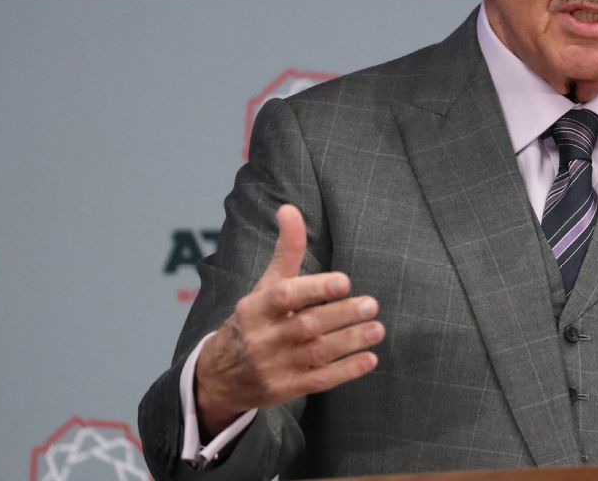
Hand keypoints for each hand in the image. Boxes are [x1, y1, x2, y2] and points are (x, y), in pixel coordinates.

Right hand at [194, 204, 383, 435]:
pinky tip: (370, 359)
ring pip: (316, 354)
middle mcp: (262, 338)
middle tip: (372, 304)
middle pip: (306, 326)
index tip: (345, 281)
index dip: (316, 288)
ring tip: (378, 329)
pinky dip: (346, 371)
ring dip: (350, 341)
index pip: (285, 296)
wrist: (219, 377)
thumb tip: (290, 208)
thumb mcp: (264, 286)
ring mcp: (273, 367)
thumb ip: (286, 251)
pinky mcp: (285, 390)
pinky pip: (319, 381)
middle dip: (341, 315)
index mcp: (254, 308)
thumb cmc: (253, 321)